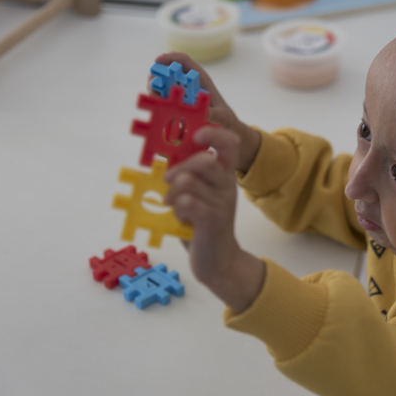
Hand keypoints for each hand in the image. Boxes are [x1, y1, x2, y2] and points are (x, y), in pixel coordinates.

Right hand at [153, 52, 260, 172]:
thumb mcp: (220, 116)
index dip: (169, 58)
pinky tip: (156, 107)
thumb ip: (211, 113)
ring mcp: (181, 95)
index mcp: (200, 79)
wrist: (225, 130)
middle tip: (151, 81)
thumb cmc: (225, 119)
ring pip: (163, 86)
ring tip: (153, 95)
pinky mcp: (176, 106)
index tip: (157, 60)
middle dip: (157, 73)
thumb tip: (199, 111)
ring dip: (155, 88)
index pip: (183, 61)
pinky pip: (164, 100)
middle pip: (168, 72)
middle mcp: (188, 84)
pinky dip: (158, 101)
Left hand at [164, 126, 264, 312]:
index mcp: (225, 175)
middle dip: (180, 167)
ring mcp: (222, 204)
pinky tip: (178, 217)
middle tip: (168, 180)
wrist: (219, 261)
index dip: (213, 134)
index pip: (230, 143)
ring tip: (170, 203)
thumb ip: (189, 176)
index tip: (196, 137)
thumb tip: (165, 156)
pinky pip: (188, 203)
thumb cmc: (203, 225)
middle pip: (205, 160)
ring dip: (173, 191)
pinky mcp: (213, 222)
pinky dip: (177, 208)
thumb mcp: (199, 195)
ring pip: (189, 181)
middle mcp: (227, 186)